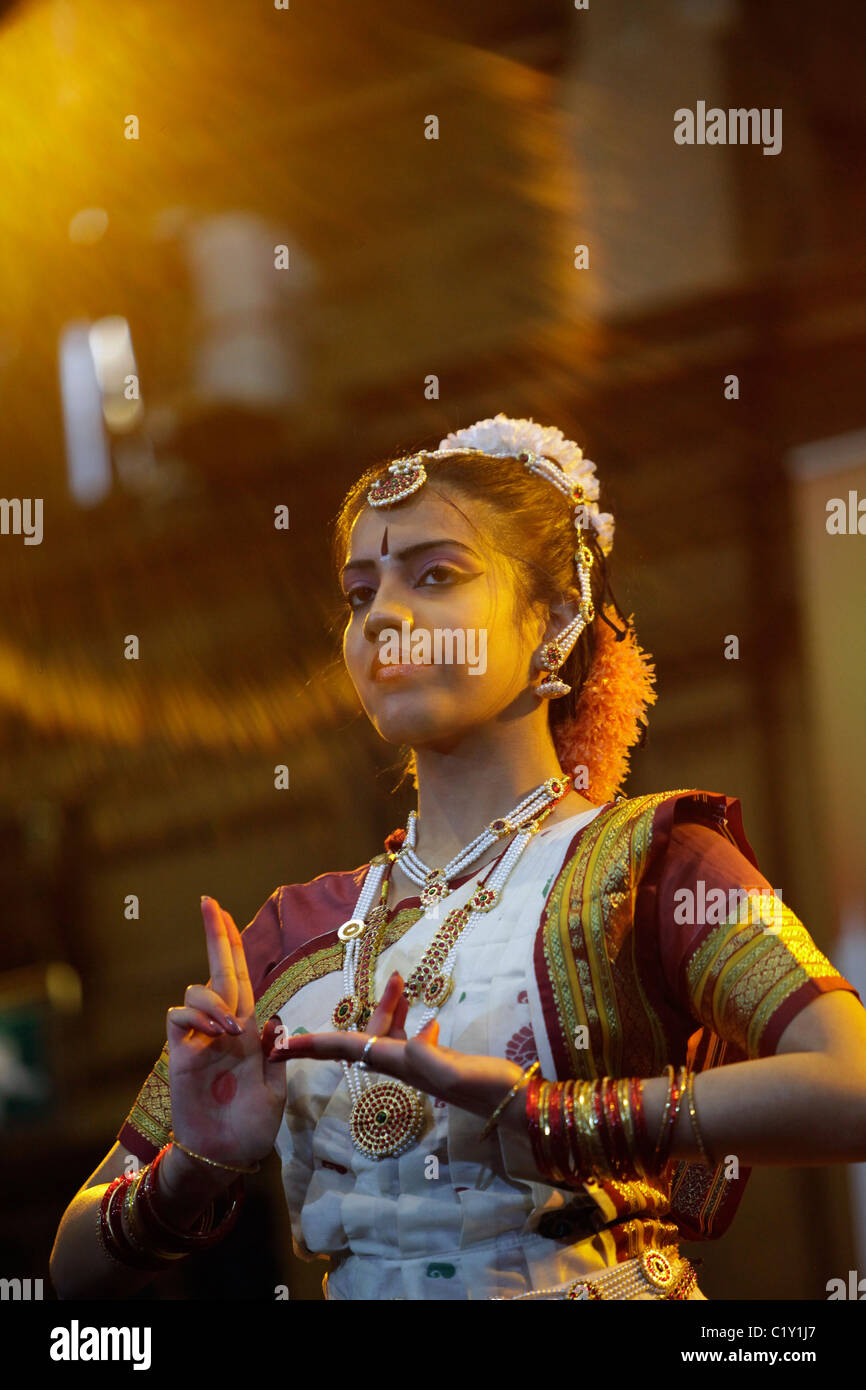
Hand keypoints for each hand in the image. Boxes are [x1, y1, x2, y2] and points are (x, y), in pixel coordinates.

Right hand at [165, 896, 286, 1168]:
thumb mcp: (276, 1087)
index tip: (225, 912)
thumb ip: (274, 1052)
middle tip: (208, 902)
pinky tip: (216, 1034)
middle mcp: (223, 1027)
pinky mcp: (179, 1053)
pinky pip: (178, 1016)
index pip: (241, 977)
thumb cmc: (251, 1126)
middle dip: (216, 934)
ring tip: (231, 1030)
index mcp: (248, 1030)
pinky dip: (197, 1016)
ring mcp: (198, 1038)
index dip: (233, 945)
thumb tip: (271, 1020)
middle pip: (219, 970)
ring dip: (216, 1000)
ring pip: (199, 991)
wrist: (225, 1156)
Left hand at [266, 970, 525, 1128]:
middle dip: (365, 1007)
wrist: (516, 1105)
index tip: (280, 1045)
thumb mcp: (457, 1073)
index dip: (312, 1046)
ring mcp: (418, 1064)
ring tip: (400, 980)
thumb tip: (412, 1040)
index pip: (346, 1048)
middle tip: (389, 978)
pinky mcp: (435, 1061)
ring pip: (386, 1031)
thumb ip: (431, 1059)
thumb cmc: (488, 1087)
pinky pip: (406, 1034)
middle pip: (363, 1034)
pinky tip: (414, 1007)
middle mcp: (402, 1065)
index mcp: (400, 1065)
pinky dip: (404, 1014)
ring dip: (388, 1005)